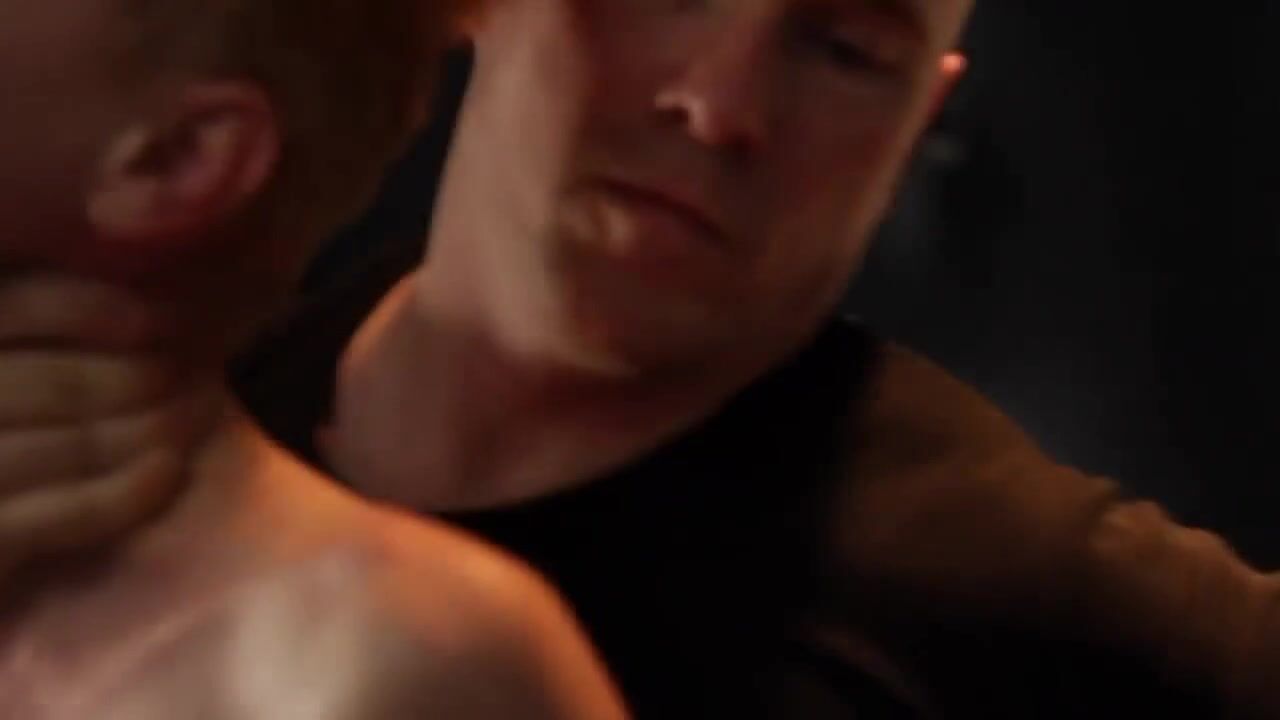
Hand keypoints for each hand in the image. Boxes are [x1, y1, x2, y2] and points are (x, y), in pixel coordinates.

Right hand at [0, 274, 211, 581]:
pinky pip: (48, 518)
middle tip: (186, 379)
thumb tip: (144, 314)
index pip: (4, 309)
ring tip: (190, 420)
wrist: (6, 581)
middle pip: (32, 384)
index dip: (77, 308)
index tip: (152, 323)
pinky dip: (116, 494)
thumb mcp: (20, 389)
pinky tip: (166, 472)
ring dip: (133, 432)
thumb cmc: (17, 464)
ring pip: (46, 447)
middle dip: (123, 379)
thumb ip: (38, 345)